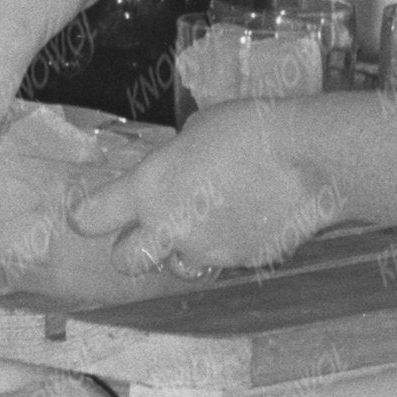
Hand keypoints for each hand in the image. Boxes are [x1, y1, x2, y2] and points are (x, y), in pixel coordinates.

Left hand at [57, 96, 344, 278]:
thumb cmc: (248, 129)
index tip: (91, 211)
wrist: (309, 159)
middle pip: (127, 262)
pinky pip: (224, 261)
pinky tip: (249, 219)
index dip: (87, 215)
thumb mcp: (195, 132)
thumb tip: (177, 170)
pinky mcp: (244, 262)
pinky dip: (228, 247)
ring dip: (183, 251)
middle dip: (133, 249)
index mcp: (148, 190)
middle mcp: (170, 230)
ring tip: (208, 221)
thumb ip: (174, 162)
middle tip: (150, 229)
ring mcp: (208, 252)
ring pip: (179, 267)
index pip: (92, 218)